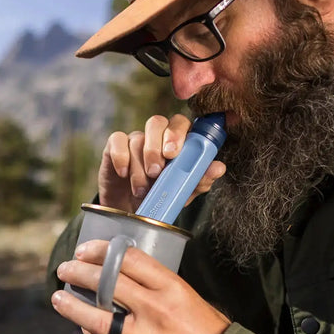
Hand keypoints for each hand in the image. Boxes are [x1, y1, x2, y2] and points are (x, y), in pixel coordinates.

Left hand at [52, 240, 230, 333]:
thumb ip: (155, 284)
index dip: (101, 250)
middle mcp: (154, 308)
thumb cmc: (205, 326)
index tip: (85, 250)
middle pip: (107, 283)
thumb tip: (122, 272)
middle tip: (65, 268)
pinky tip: (80, 323)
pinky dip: (88, 329)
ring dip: (72, 305)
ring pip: (97, 316)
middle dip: (79, 272)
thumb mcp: (185, 294)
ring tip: (57, 297)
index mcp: (170, 286)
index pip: (128, 259)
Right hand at [99, 114, 225, 212]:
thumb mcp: (181, 193)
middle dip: (156, 146)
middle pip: (156, 122)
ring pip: (136, 139)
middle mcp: (155, 136)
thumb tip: (219, 168)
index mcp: (176, 141)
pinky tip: (123, 174)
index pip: (180, 123)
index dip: (177, 134)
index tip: (173, 154)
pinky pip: (116, 141)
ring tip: (141, 189)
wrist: (131, 211)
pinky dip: (120, 158)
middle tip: (156, 171)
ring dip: (139, 166)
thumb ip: (199, 180)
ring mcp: (134, 140)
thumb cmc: (160, 197)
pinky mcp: (114, 146)